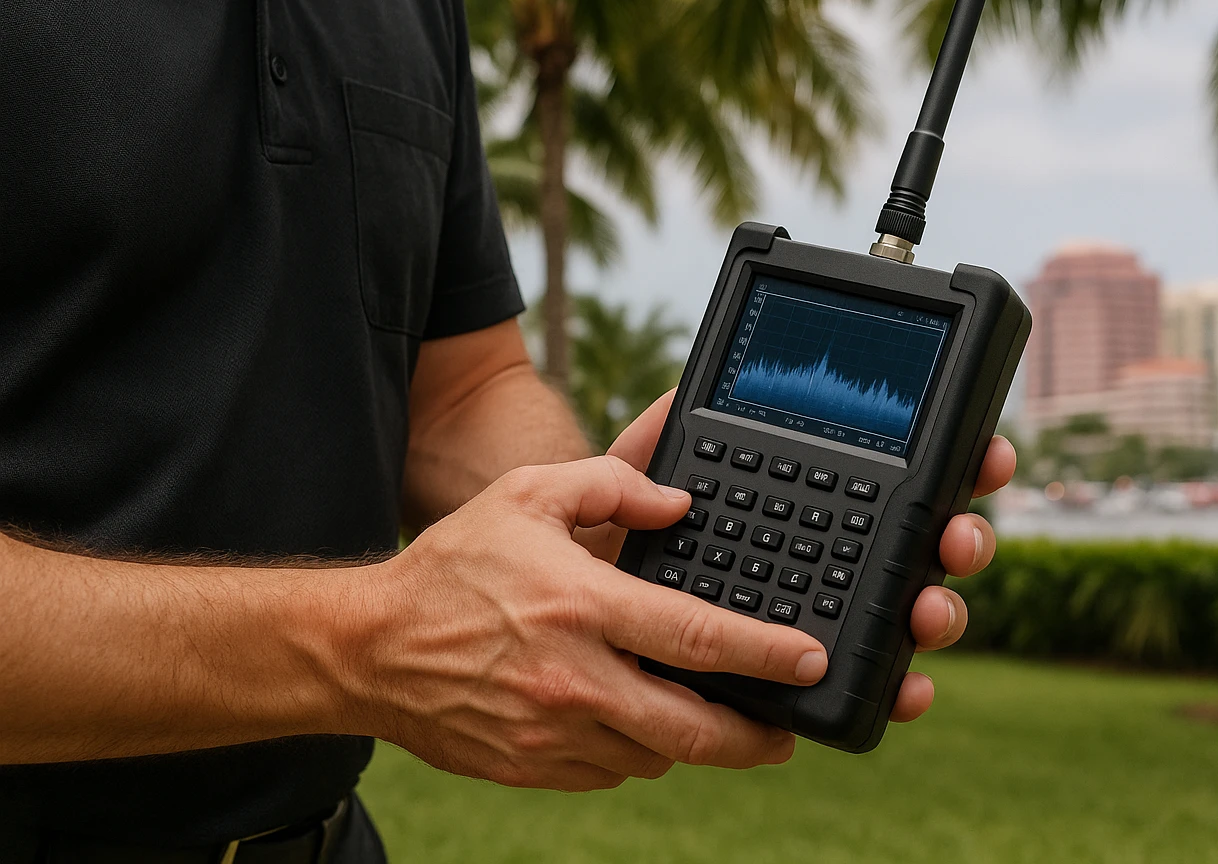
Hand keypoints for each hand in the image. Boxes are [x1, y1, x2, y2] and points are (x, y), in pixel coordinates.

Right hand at [354, 457, 827, 790]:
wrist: (367, 647)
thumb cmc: (453, 565)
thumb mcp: (527, 496)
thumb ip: (609, 485)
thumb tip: (678, 505)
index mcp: (581, 606)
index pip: (696, 639)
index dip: (766, 656)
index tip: (810, 663)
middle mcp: (573, 678)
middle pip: (693, 728)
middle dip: (755, 736)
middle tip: (786, 729)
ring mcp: (551, 732)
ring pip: (655, 756)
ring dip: (690, 742)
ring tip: (709, 718)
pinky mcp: (532, 767)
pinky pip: (609, 772)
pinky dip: (635, 753)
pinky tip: (636, 723)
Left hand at [604, 391, 1012, 723]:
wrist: (577, 620)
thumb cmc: (613, 545)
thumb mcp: (634, 481)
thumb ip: (664, 430)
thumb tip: (692, 383)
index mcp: (815, 497)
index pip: (902, 475)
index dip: (958, 464)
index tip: (988, 454)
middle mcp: (836, 553)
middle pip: (927, 545)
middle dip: (963, 539)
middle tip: (957, 537)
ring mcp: (828, 614)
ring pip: (911, 611)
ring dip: (941, 611)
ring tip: (927, 610)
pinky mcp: (807, 676)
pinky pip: (871, 682)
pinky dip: (901, 685)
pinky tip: (908, 686)